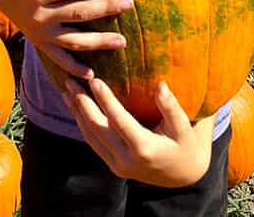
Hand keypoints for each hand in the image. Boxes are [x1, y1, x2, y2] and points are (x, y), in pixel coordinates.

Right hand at [0, 0, 133, 77]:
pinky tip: (93, 74)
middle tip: (130, 3)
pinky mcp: (40, 43)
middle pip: (79, 13)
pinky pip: (59, 59)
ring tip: (124, 42)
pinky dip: (74, 68)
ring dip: (98, 43)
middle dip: (106, 8)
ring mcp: (40, 32)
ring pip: (73, 41)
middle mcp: (39, 14)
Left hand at [62, 77, 213, 186]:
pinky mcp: (113, 164)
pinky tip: (75, 107)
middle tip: (70, 80)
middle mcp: (127, 160)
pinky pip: (93, 142)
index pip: (119, 121)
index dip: (105, 100)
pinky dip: (82, 123)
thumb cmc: (186, 145)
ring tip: (66, 90)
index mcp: (144, 149)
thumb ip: (172, 108)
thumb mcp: (185, 128)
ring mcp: (118, 165)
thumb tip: (161, 86)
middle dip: (82, 103)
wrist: (184, 174)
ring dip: (77, 112)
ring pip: (91, 136)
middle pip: (97, 129)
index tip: (94, 80)